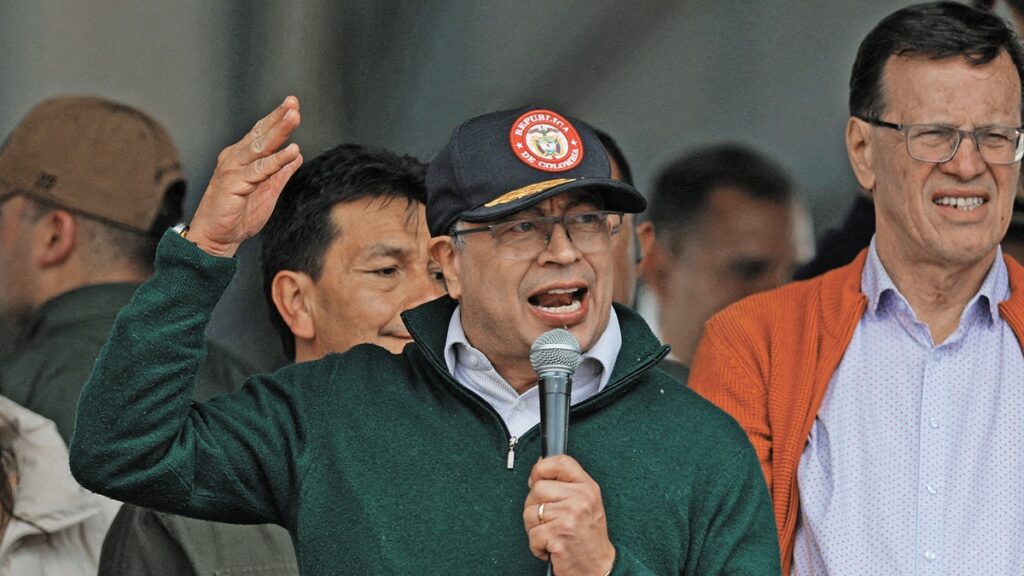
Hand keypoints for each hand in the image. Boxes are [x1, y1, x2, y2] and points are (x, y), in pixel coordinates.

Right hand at [188, 96, 302, 256]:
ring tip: (294, 117)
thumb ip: (280, 173)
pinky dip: (276, 160)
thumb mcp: (267, 191)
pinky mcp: (234, 183)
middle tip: (293, 102)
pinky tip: (292, 152)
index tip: (293, 105)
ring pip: (260, 147)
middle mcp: (235, 158)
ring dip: (279, 131)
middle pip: (261, 134)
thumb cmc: (238, 216)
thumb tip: (296, 156)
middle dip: (278, 117)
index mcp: (242, 158)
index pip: (262, 134)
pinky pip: (259, 170)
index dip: (277, 119)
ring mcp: (233, 169)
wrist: (216, 238)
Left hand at [523, 455, 615, 574]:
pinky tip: (551, 547)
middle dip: (535, 506)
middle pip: (537, 488)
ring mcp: (569, 516)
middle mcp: (580, 499)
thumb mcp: (585, 503)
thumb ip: (565, 485)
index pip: (561, 462)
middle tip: (549, 520)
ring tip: (552, 534)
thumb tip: (538, 470)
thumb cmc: (588, 538)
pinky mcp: (558, 535)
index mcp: (587, 487)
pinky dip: (537, 546)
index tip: (537, 479)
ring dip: (535, 528)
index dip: (542, 468)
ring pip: (530, 511)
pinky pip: (532, 534)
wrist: (598, 568)